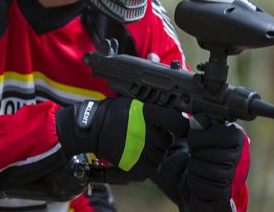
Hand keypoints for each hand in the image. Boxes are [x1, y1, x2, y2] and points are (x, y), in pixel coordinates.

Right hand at [55, 97, 188, 178]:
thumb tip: (175, 115)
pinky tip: (141, 156)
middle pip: (168, 140)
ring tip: (141, 144)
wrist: (91, 128)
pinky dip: (150, 165)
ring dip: (155, 152)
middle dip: (161, 138)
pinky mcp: (135, 165)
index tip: (179, 127)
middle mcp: (147, 132)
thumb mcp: (135, 104)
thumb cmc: (113, 113)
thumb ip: (155, 110)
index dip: (182, 126)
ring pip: (161, 155)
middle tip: (147, 133)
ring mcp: (142, 149)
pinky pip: (154, 168)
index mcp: (148, 114)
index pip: (178, 122)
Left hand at [184, 114, 249, 202]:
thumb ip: (203, 123)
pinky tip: (197, 173)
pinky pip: (200, 185)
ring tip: (196, 160)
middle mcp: (241, 158)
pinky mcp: (225, 192)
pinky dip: (193, 178)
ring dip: (193, 164)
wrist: (220, 168)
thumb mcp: (210, 129)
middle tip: (194, 150)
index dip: (198, 137)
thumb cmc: (214, 143)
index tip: (195, 137)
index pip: (216, 136)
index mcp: (239, 137)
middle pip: (207, 154)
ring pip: (203, 169)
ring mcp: (234, 177)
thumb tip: (195, 122)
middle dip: (194, 151)